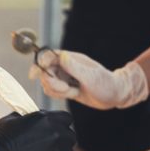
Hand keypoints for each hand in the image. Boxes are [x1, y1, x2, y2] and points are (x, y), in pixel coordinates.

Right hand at [0, 111, 75, 150]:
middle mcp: (56, 134)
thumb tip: (33, 120)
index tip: (52, 131)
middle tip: (46, 149)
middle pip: (70, 137)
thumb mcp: (11, 120)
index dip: (60, 125)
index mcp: (46, 119)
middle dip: (61, 142)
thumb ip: (28, 119)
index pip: (67, 118)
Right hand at [29, 50, 148, 109]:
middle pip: (44, 71)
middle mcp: (65, 66)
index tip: (34, 74)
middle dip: (52, 83)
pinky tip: (72, 95)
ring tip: (73, 92)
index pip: (48, 56)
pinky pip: (52, 91)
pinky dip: (58, 95)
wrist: (115, 95)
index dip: (39, 64)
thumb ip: (74, 67)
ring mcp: (64, 76)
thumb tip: (60, 55)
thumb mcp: (91, 76)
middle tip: (67, 89)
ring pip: (47, 83)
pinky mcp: (65, 87)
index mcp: (70, 59)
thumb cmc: (106, 84)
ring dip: (57, 90)